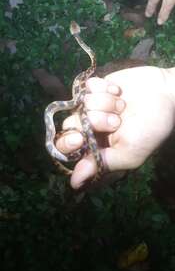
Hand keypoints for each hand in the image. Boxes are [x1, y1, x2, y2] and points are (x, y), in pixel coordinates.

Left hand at [56, 66, 174, 188]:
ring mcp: (92, 105)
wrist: (165, 94)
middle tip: (116, 121)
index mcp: (95, 146)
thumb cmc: (150, 128)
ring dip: (106, 104)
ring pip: (82, 104)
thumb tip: (74, 183)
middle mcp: (90, 126)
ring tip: (123, 106)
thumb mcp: (130, 153)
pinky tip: (119, 92)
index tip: (79, 138)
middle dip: (95, 121)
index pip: (66, 149)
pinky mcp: (97, 87)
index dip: (68, 143)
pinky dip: (105, 89)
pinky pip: (88, 87)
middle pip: (70, 124)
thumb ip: (101, 164)